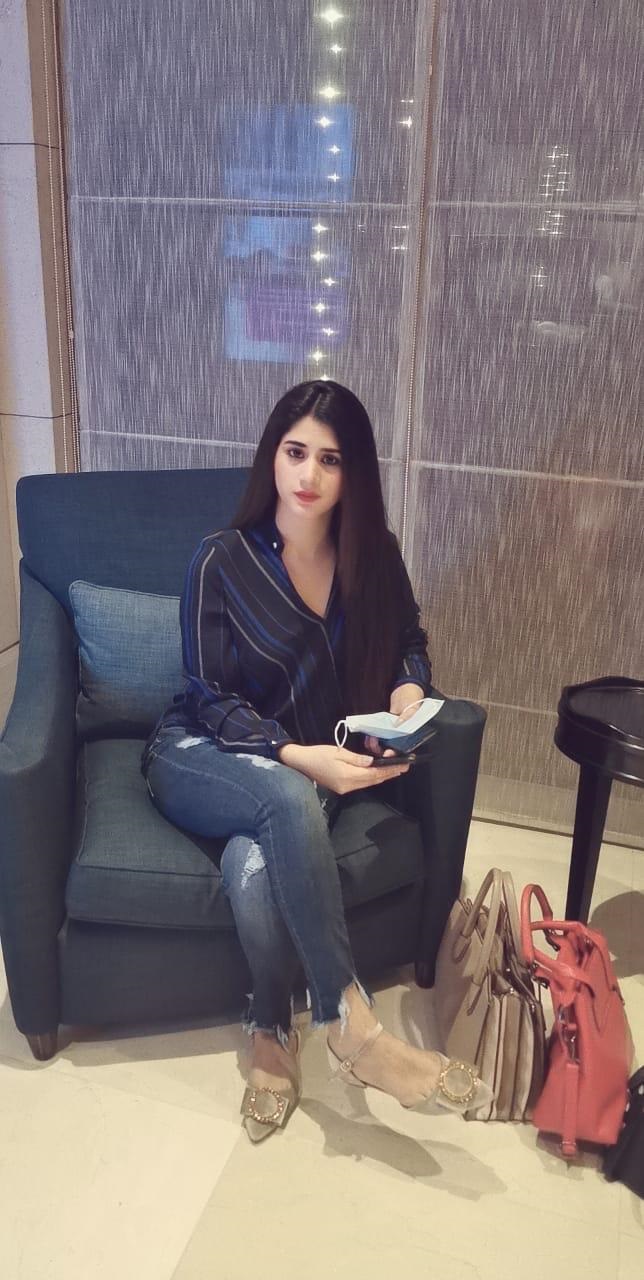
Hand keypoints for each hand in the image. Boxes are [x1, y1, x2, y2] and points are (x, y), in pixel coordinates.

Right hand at [277, 743, 409, 793]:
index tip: (402, 765)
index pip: (374, 774)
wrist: (300, 763)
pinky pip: (362, 784)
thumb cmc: (318, 754)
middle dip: (389, 773)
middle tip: (404, 766)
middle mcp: (348, 785)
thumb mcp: (338, 752)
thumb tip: (372, 762)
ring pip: (369, 783)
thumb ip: (357, 758)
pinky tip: (378, 773)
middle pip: (373, 780)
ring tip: (395, 769)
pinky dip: (372, 778)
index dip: (389, 770)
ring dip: (382, 776)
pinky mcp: (342, 788)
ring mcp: (345, 789)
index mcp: (347, 775)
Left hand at [365, 682, 423, 755]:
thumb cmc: (413, 696)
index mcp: (412, 732)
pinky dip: (374, 736)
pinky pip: (380, 734)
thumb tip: (398, 724)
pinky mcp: (386, 725)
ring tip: (370, 739)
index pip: (404, 748)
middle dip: (382, 750)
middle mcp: (403, 734)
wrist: (405, 686)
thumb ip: (407, 716)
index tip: (387, 754)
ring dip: (376, 744)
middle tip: (374, 744)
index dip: (395, 753)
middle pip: (393, 748)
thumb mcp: (412, 706)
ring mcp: (394, 730)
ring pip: (385, 743)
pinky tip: (369, 735)